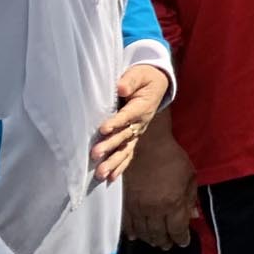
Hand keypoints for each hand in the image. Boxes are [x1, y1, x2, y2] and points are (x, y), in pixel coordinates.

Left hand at [92, 64, 169, 182]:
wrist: (157, 85)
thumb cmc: (145, 78)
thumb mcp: (140, 74)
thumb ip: (131, 80)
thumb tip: (121, 88)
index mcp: (142, 106)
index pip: (128, 116)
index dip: (116, 122)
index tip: (103, 129)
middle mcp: (141, 123)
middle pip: (125, 136)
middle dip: (110, 146)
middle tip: (95, 155)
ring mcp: (137, 132)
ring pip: (126, 149)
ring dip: (114, 162)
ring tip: (101, 173)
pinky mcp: (133, 137)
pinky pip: (128, 153)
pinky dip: (120, 166)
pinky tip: (111, 178)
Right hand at [122, 122, 197, 248]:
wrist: (145, 145)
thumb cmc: (173, 158)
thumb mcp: (190, 176)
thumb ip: (190, 198)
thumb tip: (194, 217)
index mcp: (173, 203)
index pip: (177, 229)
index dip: (181, 238)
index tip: (184, 242)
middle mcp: (154, 209)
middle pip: (159, 234)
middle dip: (165, 241)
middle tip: (168, 245)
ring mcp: (137, 207)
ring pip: (143, 231)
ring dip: (149, 239)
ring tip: (155, 242)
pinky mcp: (125, 202)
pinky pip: (127, 223)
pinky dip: (131, 232)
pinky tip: (135, 236)